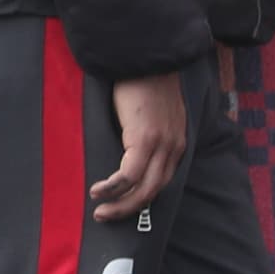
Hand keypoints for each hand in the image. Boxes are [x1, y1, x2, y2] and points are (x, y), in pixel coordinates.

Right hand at [92, 70, 188, 222]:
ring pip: (143, 189)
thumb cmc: (142, 80)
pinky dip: (112, 187)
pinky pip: (128, 175)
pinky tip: (98, 191)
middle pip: (154, 191)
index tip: (121, 205)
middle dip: (130, 209)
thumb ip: (143, 129)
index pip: (162, 180)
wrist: (145, 57)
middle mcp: (174, 147)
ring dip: (120, 205)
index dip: (141, 197)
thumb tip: (122, 145)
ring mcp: (161, 145)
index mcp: (176, 142)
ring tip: (99, 211)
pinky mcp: (145, 140)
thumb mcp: (151, 111)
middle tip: (106, 217)